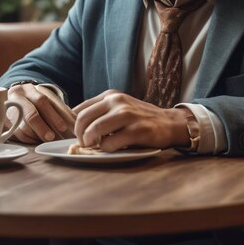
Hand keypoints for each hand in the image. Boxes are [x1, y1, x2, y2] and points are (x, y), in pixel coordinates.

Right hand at [6, 83, 70, 143]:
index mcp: (33, 89)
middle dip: (43, 126)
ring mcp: (10, 106)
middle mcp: (20, 95)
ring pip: (23, 124)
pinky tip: (36, 141)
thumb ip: (60, 110)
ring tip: (47, 140)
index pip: (45, 101)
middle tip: (52, 137)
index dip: (56, 115)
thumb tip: (76, 121)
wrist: (11, 99)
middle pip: (32, 112)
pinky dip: (28, 138)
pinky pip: (15, 131)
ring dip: (36, 134)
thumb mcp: (47, 101)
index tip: (65, 127)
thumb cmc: (35, 102)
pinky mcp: (3, 118)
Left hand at [72, 90, 190, 151]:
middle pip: (83, 119)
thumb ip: (101, 112)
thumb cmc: (140, 118)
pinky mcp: (136, 130)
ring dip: (90, 142)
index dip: (74, 126)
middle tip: (85, 144)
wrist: (169, 123)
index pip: (80, 109)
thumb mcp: (120, 107)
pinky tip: (113, 147)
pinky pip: (110, 143)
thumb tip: (75, 126)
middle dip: (79, 136)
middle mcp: (117, 101)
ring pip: (94, 130)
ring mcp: (127, 114)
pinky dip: (107, 149)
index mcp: (110, 95)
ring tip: (96, 146)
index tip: (79, 135)